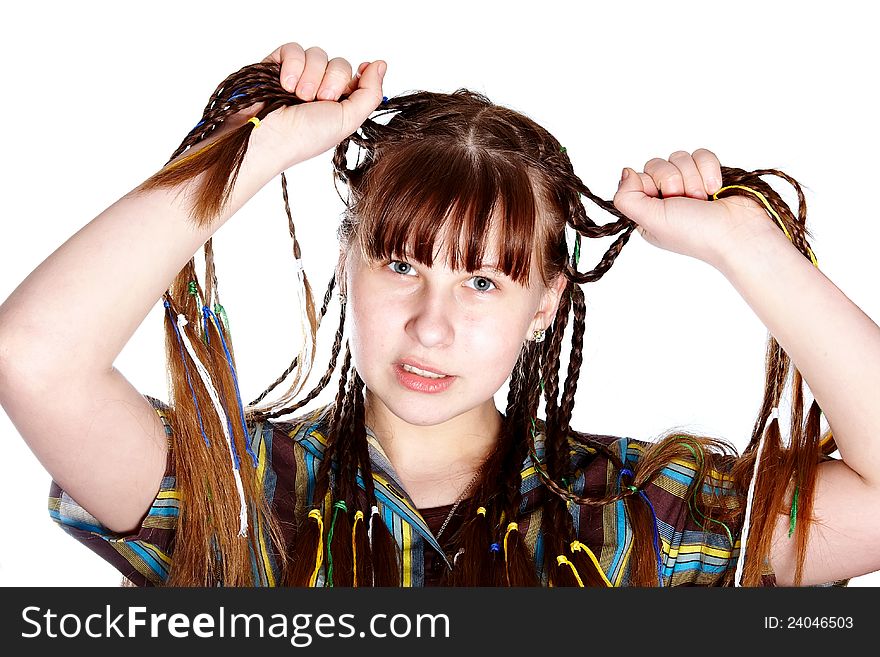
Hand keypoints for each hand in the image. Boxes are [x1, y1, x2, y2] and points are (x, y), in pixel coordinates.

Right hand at [247, 42, 386, 169]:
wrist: (269, 137)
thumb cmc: (306, 137)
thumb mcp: (348, 120)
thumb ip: (369, 93)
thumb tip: (380, 64)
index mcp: (337, 103)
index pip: (355, 75)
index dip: (358, 74)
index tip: (359, 74)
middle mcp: (319, 88)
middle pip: (339, 63)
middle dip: (332, 81)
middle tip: (319, 100)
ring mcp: (298, 76)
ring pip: (317, 54)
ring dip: (311, 76)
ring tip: (299, 96)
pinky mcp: (277, 65)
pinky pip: (293, 49)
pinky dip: (292, 65)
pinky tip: (285, 84)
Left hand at [612, 149, 776, 266]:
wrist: (738, 233)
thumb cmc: (696, 233)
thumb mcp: (651, 221)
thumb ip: (627, 198)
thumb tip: (625, 172)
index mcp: (648, 211)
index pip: (637, 177)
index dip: (650, 183)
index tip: (663, 199)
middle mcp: (666, 197)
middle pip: (657, 164)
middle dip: (674, 181)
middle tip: (686, 201)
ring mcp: (689, 185)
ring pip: (679, 157)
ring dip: (693, 178)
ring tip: (703, 199)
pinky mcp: (709, 174)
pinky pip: (701, 154)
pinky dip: (709, 170)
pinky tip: (716, 189)